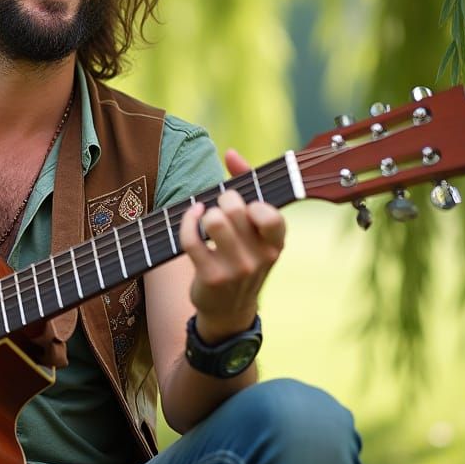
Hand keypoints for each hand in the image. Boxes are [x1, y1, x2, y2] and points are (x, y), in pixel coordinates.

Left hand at [177, 148, 285, 342]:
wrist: (229, 310)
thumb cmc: (241, 256)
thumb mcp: (254, 229)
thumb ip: (248, 185)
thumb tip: (230, 153)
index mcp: (276, 243)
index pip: (271, 215)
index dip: (254, 202)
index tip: (246, 202)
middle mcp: (260, 258)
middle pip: (236, 208)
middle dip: (223, 199)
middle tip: (221, 206)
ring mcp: (235, 269)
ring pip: (214, 221)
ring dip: (205, 212)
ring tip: (207, 216)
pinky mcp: (210, 277)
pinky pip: (192, 237)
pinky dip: (187, 221)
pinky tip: (192, 217)